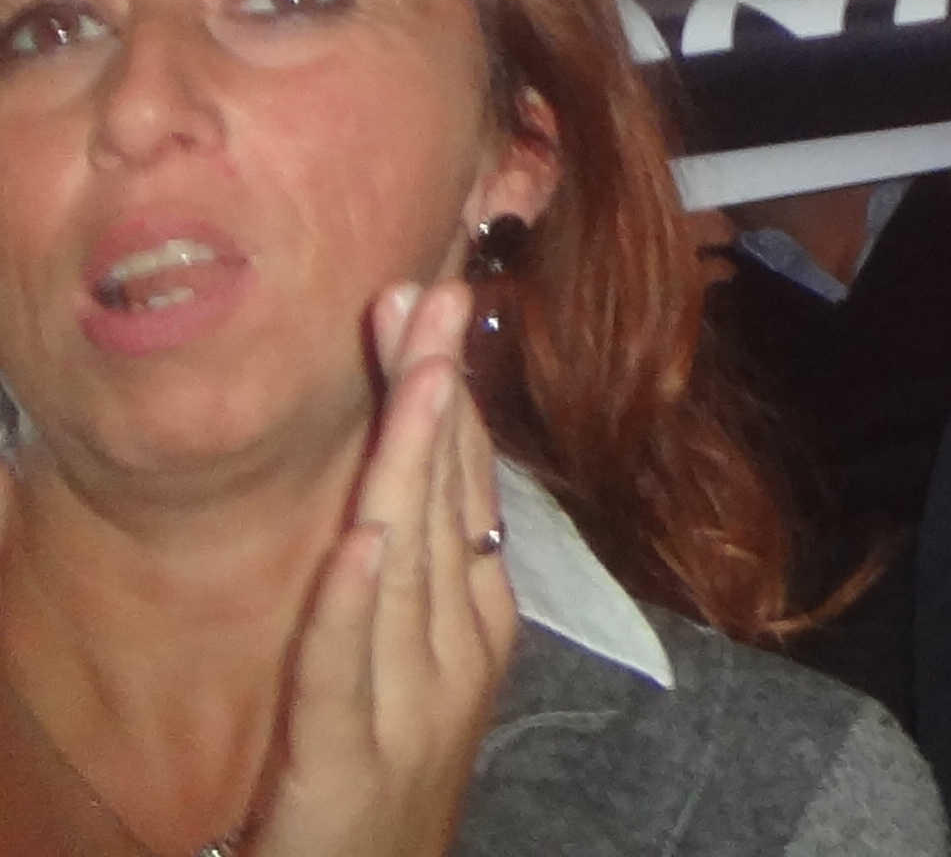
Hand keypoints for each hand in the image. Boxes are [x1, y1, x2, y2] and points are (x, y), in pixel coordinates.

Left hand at [250, 273, 515, 856]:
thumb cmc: (380, 787)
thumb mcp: (411, 672)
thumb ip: (414, 582)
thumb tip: (411, 472)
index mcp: (475, 623)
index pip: (465, 490)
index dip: (448, 395)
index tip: (433, 305)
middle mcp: (456, 652)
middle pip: (443, 503)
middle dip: (433, 393)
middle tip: (426, 292)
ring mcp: (411, 707)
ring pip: (407, 564)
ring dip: (408, 461)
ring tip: (413, 372)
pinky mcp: (346, 762)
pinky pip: (348, 668)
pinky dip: (356, 601)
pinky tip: (361, 538)